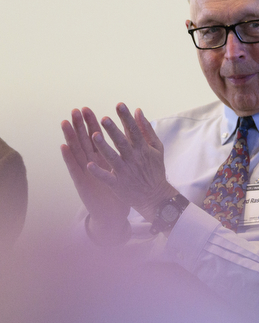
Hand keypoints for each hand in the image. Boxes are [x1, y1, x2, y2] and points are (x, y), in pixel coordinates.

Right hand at [61, 107, 130, 238]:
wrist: (113, 213)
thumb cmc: (119, 191)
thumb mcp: (122, 171)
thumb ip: (125, 156)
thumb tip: (129, 140)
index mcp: (102, 159)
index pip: (96, 137)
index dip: (92, 124)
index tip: (88, 109)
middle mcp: (92, 163)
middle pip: (85, 140)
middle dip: (81, 125)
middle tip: (76, 109)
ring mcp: (85, 172)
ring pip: (77, 151)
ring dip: (71, 136)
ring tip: (65, 122)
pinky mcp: (82, 182)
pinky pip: (75, 168)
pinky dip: (69, 157)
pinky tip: (64, 147)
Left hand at [80, 104, 175, 219]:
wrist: (156, 196)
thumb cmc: (155, 170)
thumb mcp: (157, 149)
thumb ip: (147, 130)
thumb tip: (139, 111)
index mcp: (143, 149)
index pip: (135, 131)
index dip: (127, 118)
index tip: (120, 105)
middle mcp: (133, 159)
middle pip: (122, 142)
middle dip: (113, 130)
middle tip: (104, 118)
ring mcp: (125, 172)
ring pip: (112, 158)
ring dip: (104, 147)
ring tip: (95, 135)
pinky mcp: (118, 184)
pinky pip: (107, 178)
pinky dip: (98, 172)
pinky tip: (89, 165)